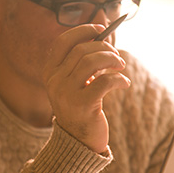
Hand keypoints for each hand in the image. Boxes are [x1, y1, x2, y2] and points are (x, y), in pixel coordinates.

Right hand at [42, 24, 130, 153]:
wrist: (78, 142)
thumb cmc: (81, 107)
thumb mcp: (75, 83)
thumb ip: (82, 62)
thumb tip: (103, 37)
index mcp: (49, 72)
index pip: (63, 42)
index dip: (83, 31)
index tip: (101, 29)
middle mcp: (54, 81)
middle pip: (81, 50)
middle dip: (104, 48)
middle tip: (117, 57)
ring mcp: (66, 93)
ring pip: (92, 62)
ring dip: (112, 60)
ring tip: (120, 67)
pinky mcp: (82, 105)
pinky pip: (105, 82)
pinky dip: (119, 79)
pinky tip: (124, 84)